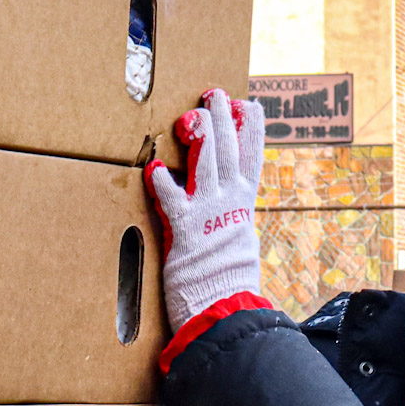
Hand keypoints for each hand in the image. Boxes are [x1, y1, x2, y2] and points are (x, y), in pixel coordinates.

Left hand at [143, 89, 266, 330]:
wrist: (225, 312)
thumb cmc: (227, 285)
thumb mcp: (238, 246)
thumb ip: (230, 221)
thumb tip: (230, 210)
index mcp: (243, 206)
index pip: (252, 157)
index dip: (251, 128)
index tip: (247, 104)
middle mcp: (229, 203)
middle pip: (228, 149)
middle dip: (222, 117)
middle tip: (214, 93)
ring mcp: (208, 213)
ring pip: (206, 161)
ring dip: (198, 134)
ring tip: (190, 115)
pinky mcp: (185, 229)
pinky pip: (172, 198)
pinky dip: (162, 183)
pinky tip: (152, 168)